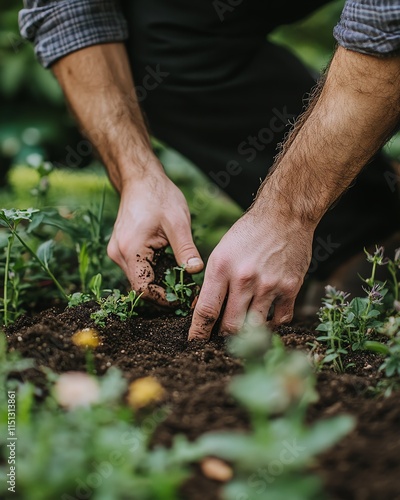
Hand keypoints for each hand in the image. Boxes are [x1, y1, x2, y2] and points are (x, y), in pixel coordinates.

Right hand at [107, 168, 203, 303]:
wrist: (140, 179)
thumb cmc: (158, 196)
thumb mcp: (177, 222)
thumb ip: (186, 249)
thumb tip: (196, 271)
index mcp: (130, 250)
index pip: (143, 289)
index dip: (164, 299)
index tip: (184, 299)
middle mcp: (119, 254)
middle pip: (141, 287)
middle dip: (164, 293)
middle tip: (187, 293)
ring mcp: (118, 252)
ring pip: (139, 279)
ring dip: (159, 283)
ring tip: (182, 281)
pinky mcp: (122, 249)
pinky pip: (138, 268)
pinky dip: (154, 272)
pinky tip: (170, 268)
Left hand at [188, 203, 313, 339]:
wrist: (284, 216)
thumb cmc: (248, 234)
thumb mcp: (222, 252)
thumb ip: (214, 282)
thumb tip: (207, 313)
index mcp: (221, 268)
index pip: (206, 311)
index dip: (198, 333)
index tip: (194, 344)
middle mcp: (244, 279)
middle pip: (230, 326)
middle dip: (223, 338)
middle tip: (220, 340)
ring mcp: (269, 285)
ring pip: (255, 328)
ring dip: (247, 334)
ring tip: (243, 332)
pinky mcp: (290, 288)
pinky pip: (280, 321)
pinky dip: (271, 326)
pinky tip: (265, 320)